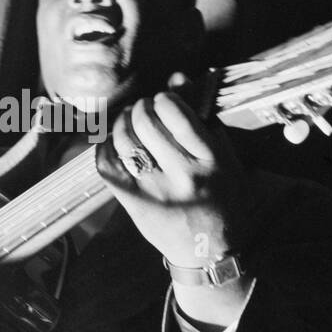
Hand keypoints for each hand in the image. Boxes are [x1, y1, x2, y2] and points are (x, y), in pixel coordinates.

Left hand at [95, 78, 250, 267]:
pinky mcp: (134, 203)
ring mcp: (155, 191)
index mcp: (211, 160)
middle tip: (144, 109)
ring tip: (129, 121)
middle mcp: (183, 175)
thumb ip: (203, 117)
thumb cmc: (221, 198)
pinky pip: (107, 164)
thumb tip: (177, 78)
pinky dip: (105, 146)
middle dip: (141, 107)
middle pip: (145, 122)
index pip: (176, 113)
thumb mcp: (225, 158)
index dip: (164, 99)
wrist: (208, 253)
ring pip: (123, 140)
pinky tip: (113, 142)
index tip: (164, 101)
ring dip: (122, 122)